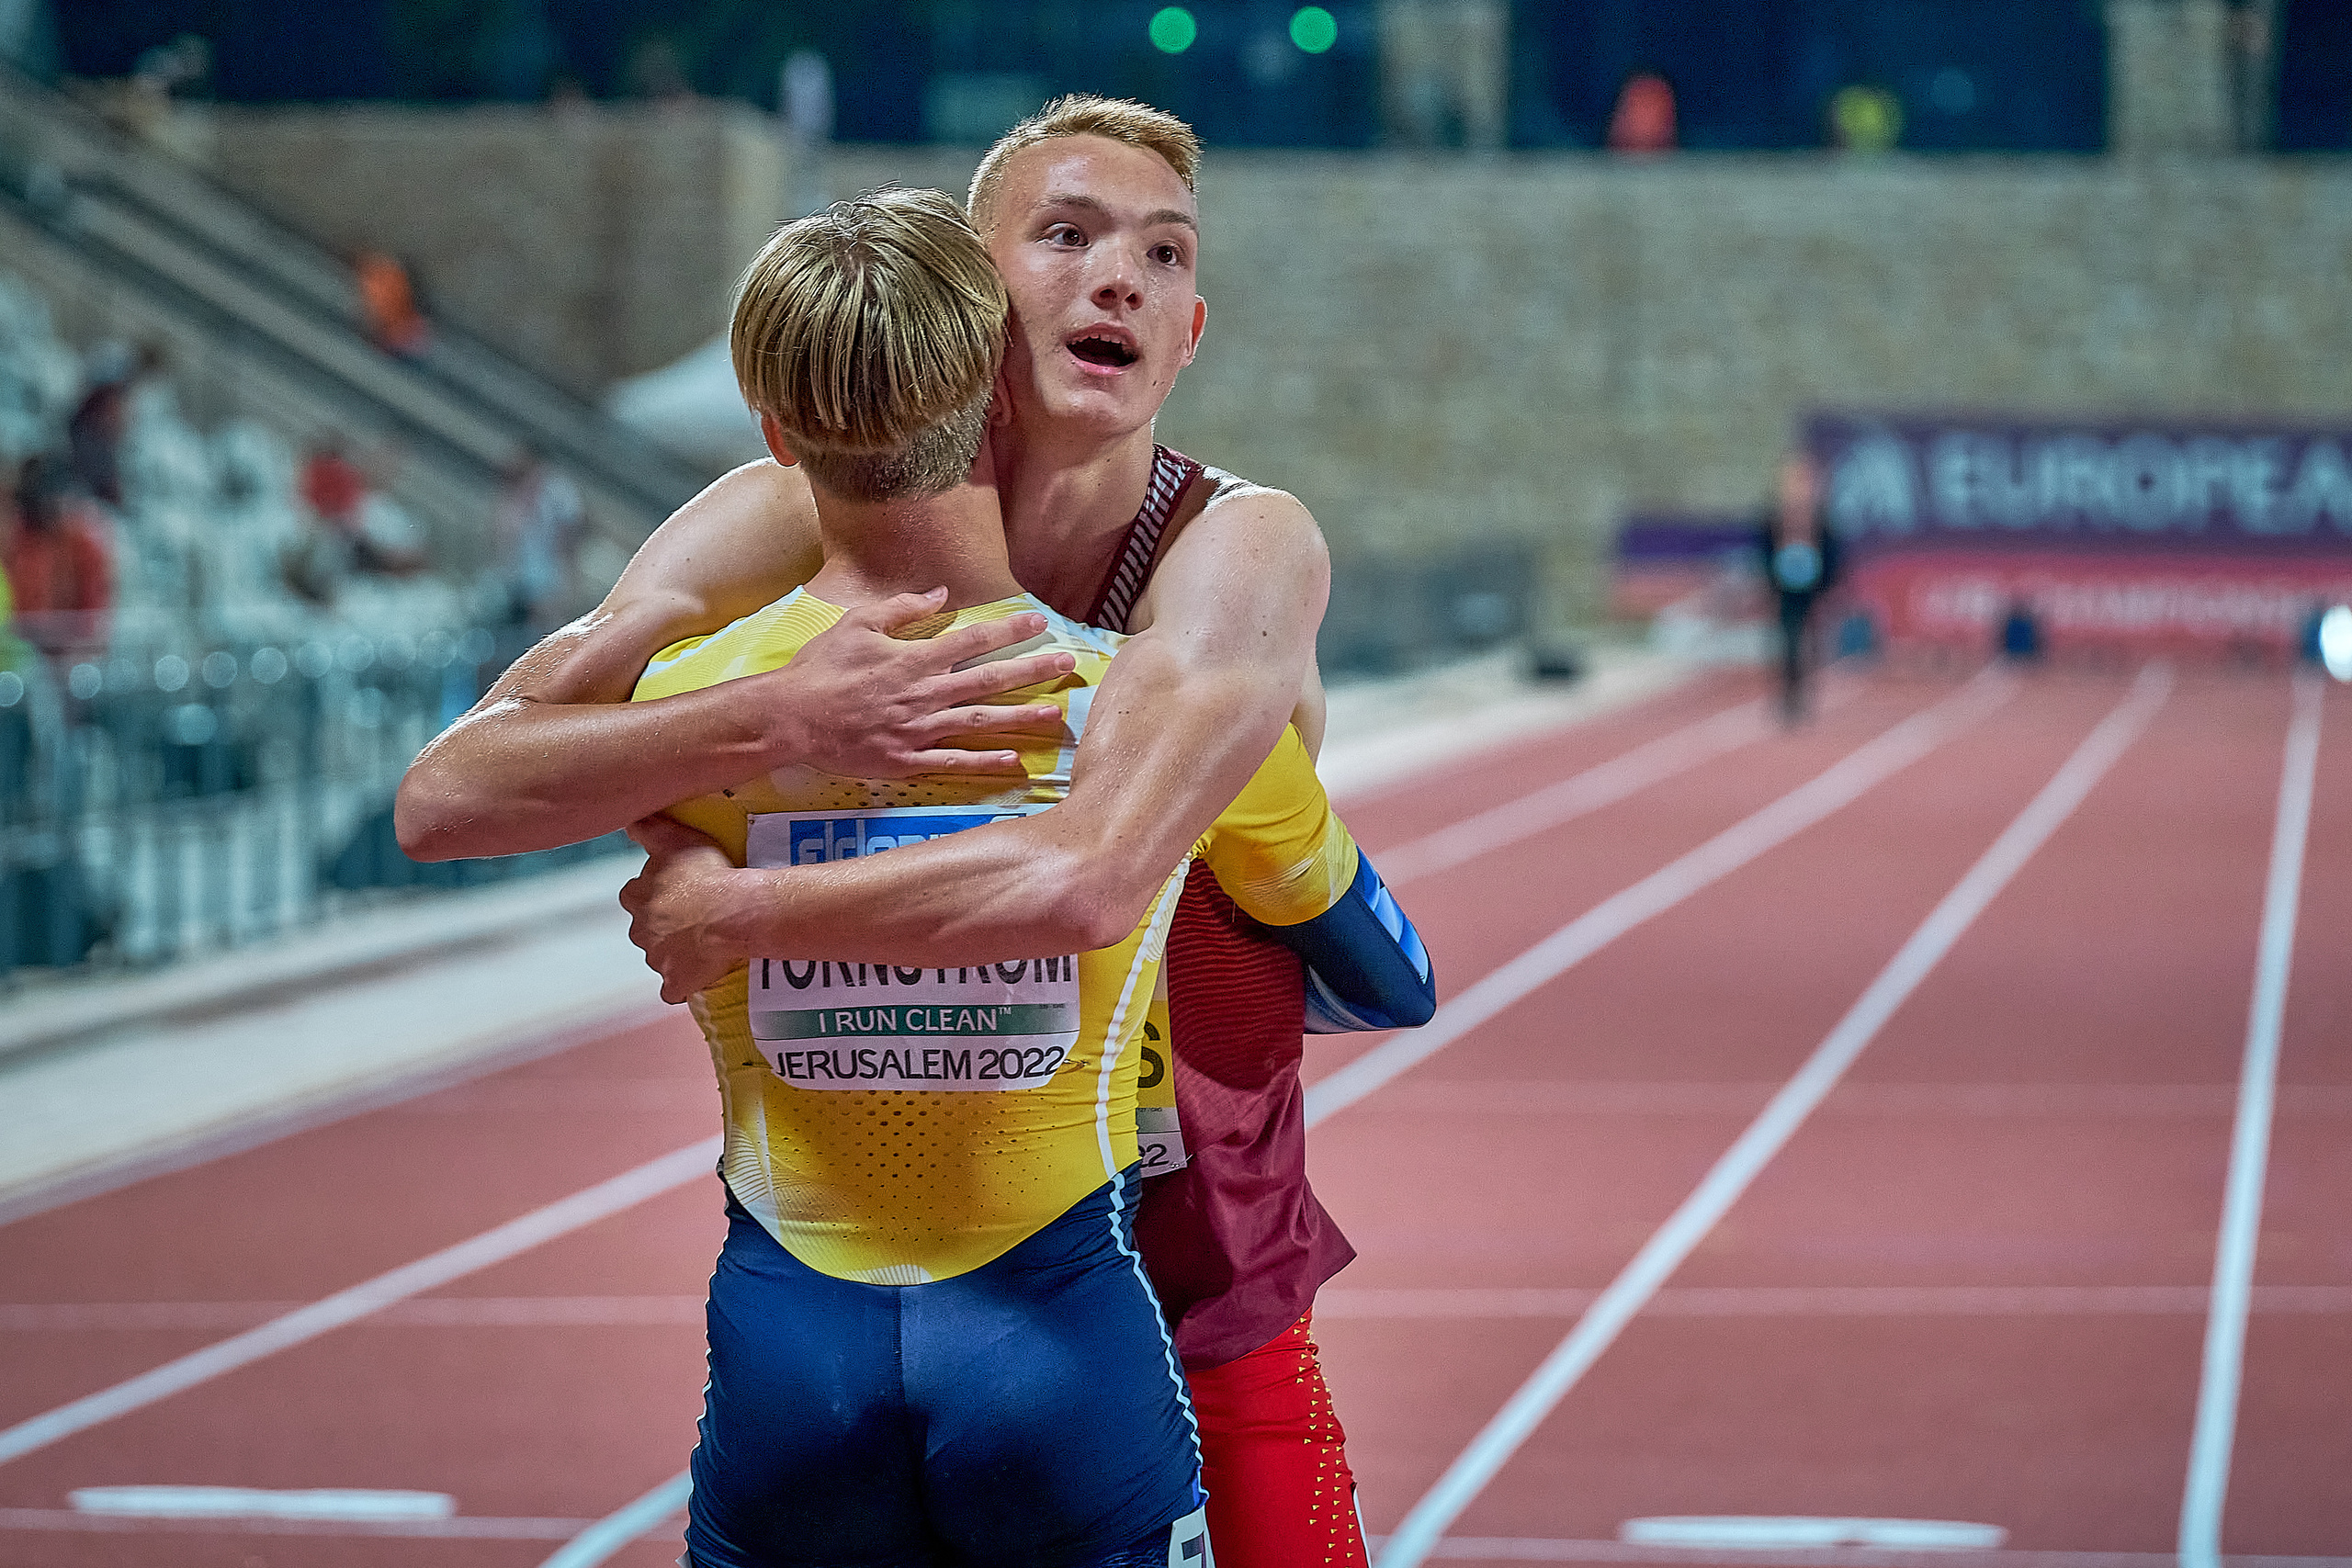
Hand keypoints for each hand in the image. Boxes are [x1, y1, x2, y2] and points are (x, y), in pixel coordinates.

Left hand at [621, 815, 749, 1002]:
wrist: (734, 912)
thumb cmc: (707, 873)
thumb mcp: (676, 838)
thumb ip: (648, 829)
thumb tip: (628, 820)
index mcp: (636, 896)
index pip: (635, 896)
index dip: (654, 895)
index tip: (676, 893)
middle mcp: (640, 929)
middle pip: (645, 928)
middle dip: (663, 926)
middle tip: (693, 918)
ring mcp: (657, 959)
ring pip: (660, 957)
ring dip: (676, 953)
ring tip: (704, 943)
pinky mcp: (676, 981)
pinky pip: (674, 988)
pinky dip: (682, 985)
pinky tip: (698, 977)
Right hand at [764, 588, 1072, 777]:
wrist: (790, 718)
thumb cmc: (820, 668)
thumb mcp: (857, 623)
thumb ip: (903, 608)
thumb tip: (942, 593)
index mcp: (914, 658)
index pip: (974, 640)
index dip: (1010, 630)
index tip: (1040, 622)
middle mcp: (925, 693)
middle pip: (989, 680)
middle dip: (1032, 670)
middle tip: (1067, 664)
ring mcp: (919, 730)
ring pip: (981, 723)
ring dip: (1020, 718)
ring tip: (1054, 715)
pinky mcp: (907, 761)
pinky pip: (954, 763)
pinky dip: (985, 763)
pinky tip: (1014, 763)